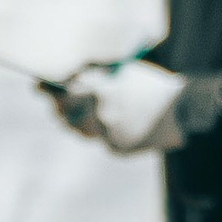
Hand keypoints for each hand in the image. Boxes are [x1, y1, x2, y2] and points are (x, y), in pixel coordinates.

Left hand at [54, 60, 187, 153]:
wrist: (183, 111)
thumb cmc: (155, 87)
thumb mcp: (127, 72)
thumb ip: (99, 75)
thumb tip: (72, 76)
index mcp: (102, 90)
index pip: (64, 91)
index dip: (48, 90)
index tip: (38, 87)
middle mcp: (100, 114)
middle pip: (66, 115)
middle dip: (62, 109)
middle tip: (61, 105)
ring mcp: (108, 134)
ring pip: (82, 130)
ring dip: (83, 122)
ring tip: (97, 114)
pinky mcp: (117, 149)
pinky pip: (103, 141)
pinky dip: (107, 133)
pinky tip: (121, 125)